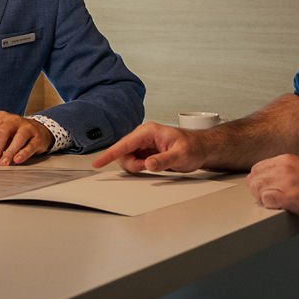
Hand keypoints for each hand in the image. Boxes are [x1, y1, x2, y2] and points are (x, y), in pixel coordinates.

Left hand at [0, 111, 51, 165]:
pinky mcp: (37, 137)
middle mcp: (13, 120)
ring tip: (3, 163)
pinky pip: (30, 144)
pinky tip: (17, 160)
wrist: (37, 130)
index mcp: (0, 118)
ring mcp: (26, 127)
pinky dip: (23, 153)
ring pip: (18, 137)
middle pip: (1, 133)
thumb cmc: (12, 133)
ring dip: (9, 151)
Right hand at [92, 122, 208, 173]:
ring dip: (135, 166)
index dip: (110, 154)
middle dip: (130, 163)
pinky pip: (133, 161)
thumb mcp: (180, 156)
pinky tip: (150, 166)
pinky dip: (138, 167)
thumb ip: (163, 160)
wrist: (200, 149)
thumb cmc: (192, 148)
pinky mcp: (145, 151)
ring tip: (153, 165)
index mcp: (149, 131)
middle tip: (146, 167)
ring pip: (127, 158)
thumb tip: (147, 163)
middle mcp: (143, 136)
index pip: (124, 144)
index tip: (98, 163)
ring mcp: (143, 144)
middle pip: (123, 152)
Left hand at [245, 154, 298, 221]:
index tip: (263, 189)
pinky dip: (269, 206)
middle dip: (257, 190)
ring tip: (274, 204)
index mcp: (287, 159)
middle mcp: (284, 167)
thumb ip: (285, 172)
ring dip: (262, 199)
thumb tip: (269, 181)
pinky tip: (279, 207)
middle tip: (267, 199)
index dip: (259, 182)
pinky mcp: (288, 196)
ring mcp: (285, 181)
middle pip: (253, 178)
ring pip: (257, 189)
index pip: (257, 168)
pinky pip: (265, 200)